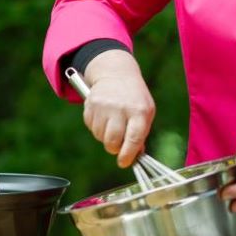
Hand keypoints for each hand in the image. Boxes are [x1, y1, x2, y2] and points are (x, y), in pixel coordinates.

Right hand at [81, 50, 155, 168]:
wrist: (116, 73)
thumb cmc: (134, 98)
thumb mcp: (145, 111)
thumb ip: (141, 133)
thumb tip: (135, 155)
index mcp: (139, 111)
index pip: (133, 139)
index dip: (128, 155)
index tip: (124, 162)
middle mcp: (121, 108)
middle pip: (113, 141)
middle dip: (114, 148)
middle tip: (117, 145)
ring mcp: (104, 106)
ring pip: (100, 136)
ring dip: (105, 137)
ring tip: (112, 124)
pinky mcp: (90, 104)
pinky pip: (91, 127)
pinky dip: (97, 127)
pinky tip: (104, 116)